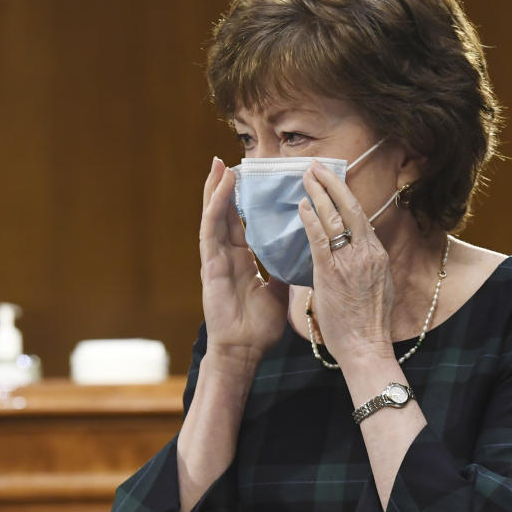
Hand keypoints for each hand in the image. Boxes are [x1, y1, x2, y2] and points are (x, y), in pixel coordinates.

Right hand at [199, 157, 287, 364]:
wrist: (244, 352)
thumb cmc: (258, 327)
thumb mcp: (278, 291)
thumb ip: (284, 270)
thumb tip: (301, 253)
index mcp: (241, 260)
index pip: (242, 223)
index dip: (243, 201)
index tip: (249, 178)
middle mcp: (226, 255)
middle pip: (226, 214)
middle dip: (226, 187)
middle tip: (229, 160)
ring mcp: (215, 259)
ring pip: (215, 216)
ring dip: (217, 189)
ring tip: (220, 164)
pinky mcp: (209, 266)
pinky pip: (212, 231)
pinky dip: (215, 207)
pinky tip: (220, 188)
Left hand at [299, 161, 395, 365]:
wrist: (367, 346)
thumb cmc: (369, 323)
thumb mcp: (377, 286)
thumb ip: (364, 265)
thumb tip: (354, 253)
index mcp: (376, 254)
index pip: (360, 216)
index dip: (345, 195)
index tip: (333, 181)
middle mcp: (367, 252)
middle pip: (350, 208)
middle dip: (332, 183)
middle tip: (316, 166)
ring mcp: (350, 261)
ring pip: (335, 217)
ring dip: (319, 193)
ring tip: (305, 176)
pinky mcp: (332, 272)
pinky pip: (320, 239)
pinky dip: (311, 220)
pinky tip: (302, 206)